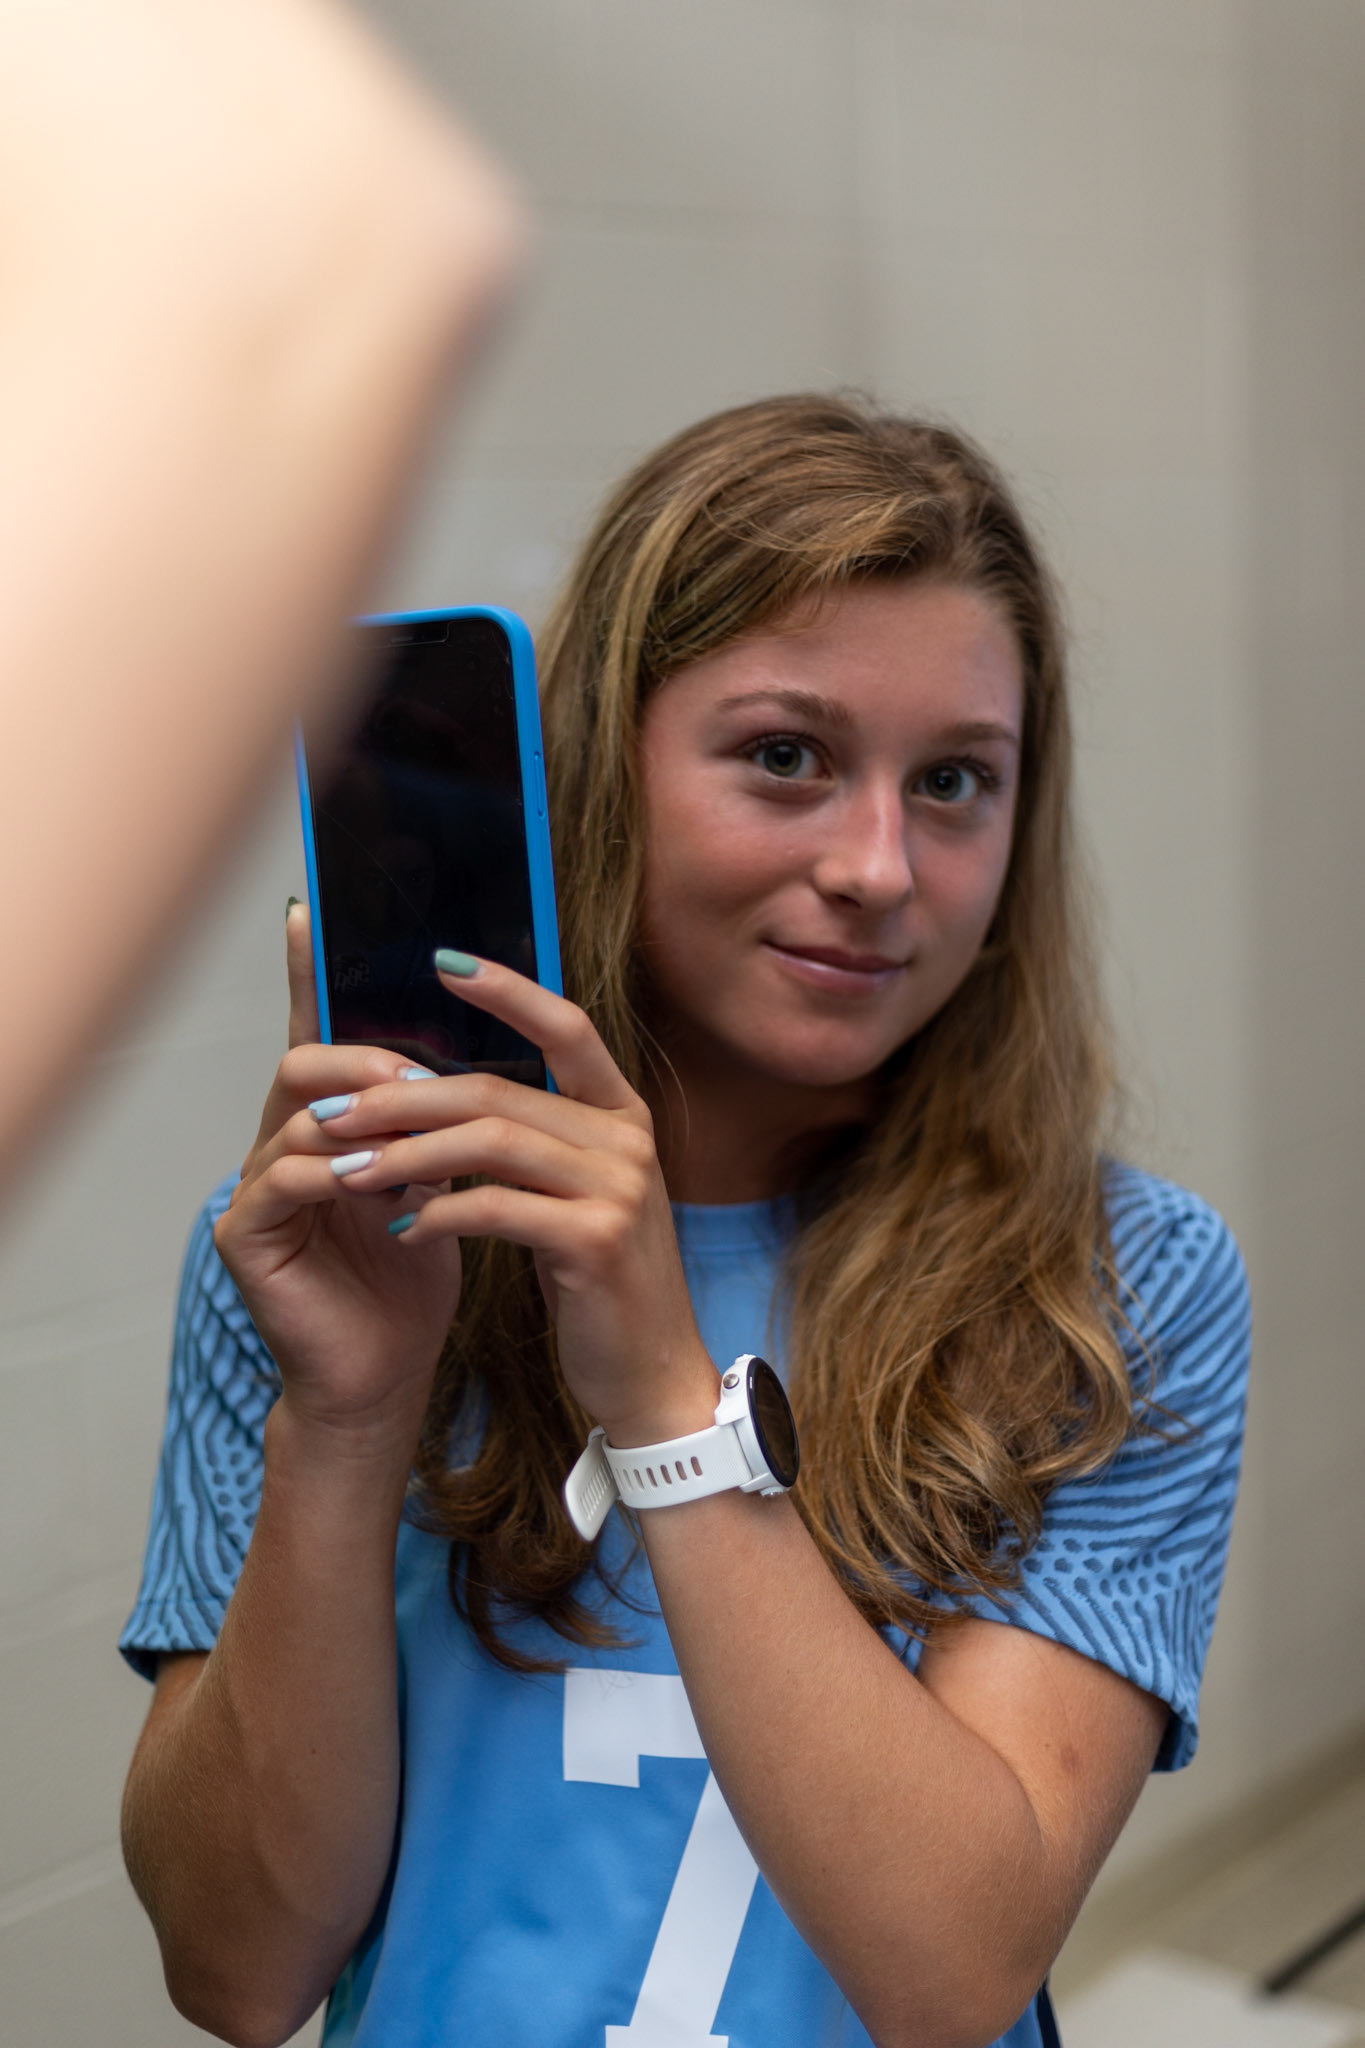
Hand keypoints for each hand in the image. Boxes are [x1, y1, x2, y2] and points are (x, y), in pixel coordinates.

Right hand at [212, 905, 461, 1448]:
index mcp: (331, 1123)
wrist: (388, 1368)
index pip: (321, 1034)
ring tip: (418, 1133)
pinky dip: (337, 1175)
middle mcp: (284, 1143)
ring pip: (298, 1116)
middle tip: (424, 1076)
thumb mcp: (441, 1180)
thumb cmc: (414, 1274)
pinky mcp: (248, 1234)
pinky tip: (380, 1186)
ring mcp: (257, 1187)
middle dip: (368, 1059)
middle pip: (306, 1061)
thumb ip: (441, 1118)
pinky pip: (285, 1180)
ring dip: (366, 1119)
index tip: (314, 909)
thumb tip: (483, 1048)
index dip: (312, 975)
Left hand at [300, 952, 719, 1447]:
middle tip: (334, 1109)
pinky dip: (437, 1214)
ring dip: (405, 1154)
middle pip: (498, 1091)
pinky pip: (494, 1208)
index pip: (567, 1027)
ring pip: (490, 1142)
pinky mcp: (596, 1241)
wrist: (652, 1374)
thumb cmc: (600, 1280)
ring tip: (347, 1170)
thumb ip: (534, 1140)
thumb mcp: (576, 1195)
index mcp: (622, 1114)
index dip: (507, 990)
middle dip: (404, 1096)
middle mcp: (628, 1138)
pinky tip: (401, 1229)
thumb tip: (444, 1094)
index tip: (443, 961)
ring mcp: (619, 1187)